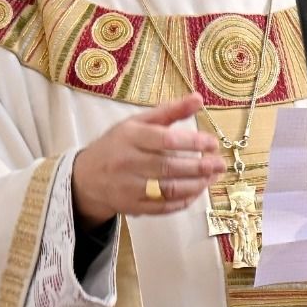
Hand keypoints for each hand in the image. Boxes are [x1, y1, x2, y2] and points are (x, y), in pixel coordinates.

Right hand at [70, 94, 224, 224]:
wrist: (86, 177)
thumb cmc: (118, 145)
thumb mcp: (138, 122)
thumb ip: (170, 111)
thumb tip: (198, 98)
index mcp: (130, 137)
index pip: (165, 140)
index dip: (193, 142)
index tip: (212, 143)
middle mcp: (128, 163)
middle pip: (170, 167)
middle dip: (200, 166)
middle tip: (220, 163)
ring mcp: (129, 188)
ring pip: (170, 190)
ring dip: (197, 185)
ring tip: (213, 176)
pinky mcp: (133, 207)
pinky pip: (165, 207)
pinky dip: (185, 200)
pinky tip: (198, 190)